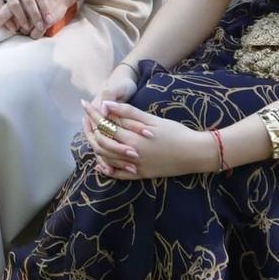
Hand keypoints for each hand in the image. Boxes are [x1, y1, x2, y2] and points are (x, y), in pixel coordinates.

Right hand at [0, 0, 72, 37]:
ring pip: (14, 5)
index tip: (50, 19)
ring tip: (27, 28)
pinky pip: (1, 7)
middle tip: (40, 27)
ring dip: (21, 18)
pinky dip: (7, 19)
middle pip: (28, 0)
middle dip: (35, 15)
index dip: (45, 7)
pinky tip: (13, 27)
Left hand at [85, 106, 213, 181]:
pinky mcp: (140, 175)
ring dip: (95, 146)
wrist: (194, 153)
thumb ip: (128, 113)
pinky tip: (101, 162)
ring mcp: (134, 166)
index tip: (84, 104)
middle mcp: (129, 154)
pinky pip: (118, 174)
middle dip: (90, 128)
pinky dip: (107, 169)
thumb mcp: (152, 119)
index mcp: (132, 138)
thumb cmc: (175, 132)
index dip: (92, 114)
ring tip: (90, 134)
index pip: (104, 125)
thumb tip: (106, 105)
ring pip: (106, 158)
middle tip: (85, 118)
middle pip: (101, 142)